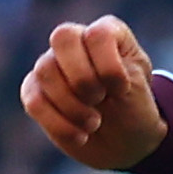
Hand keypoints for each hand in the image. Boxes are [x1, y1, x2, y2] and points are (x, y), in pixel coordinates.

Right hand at [20, 16, 166, 171]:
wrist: (124, 141)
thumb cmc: (135, 109)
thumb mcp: (139, 89)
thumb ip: (115, 71)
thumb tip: (81, 74)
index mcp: (107, 32)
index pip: (98, 34)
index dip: (109, 67)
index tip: (122, 90)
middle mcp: (75, 41)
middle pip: (62, 38)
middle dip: (83, 79)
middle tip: (100, 100)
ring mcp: (52, 64)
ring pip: (44, 71)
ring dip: (72, 106)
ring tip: (94, 124)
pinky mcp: (36, 92)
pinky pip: (33, 101)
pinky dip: (59, 124)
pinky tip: (81, 136)